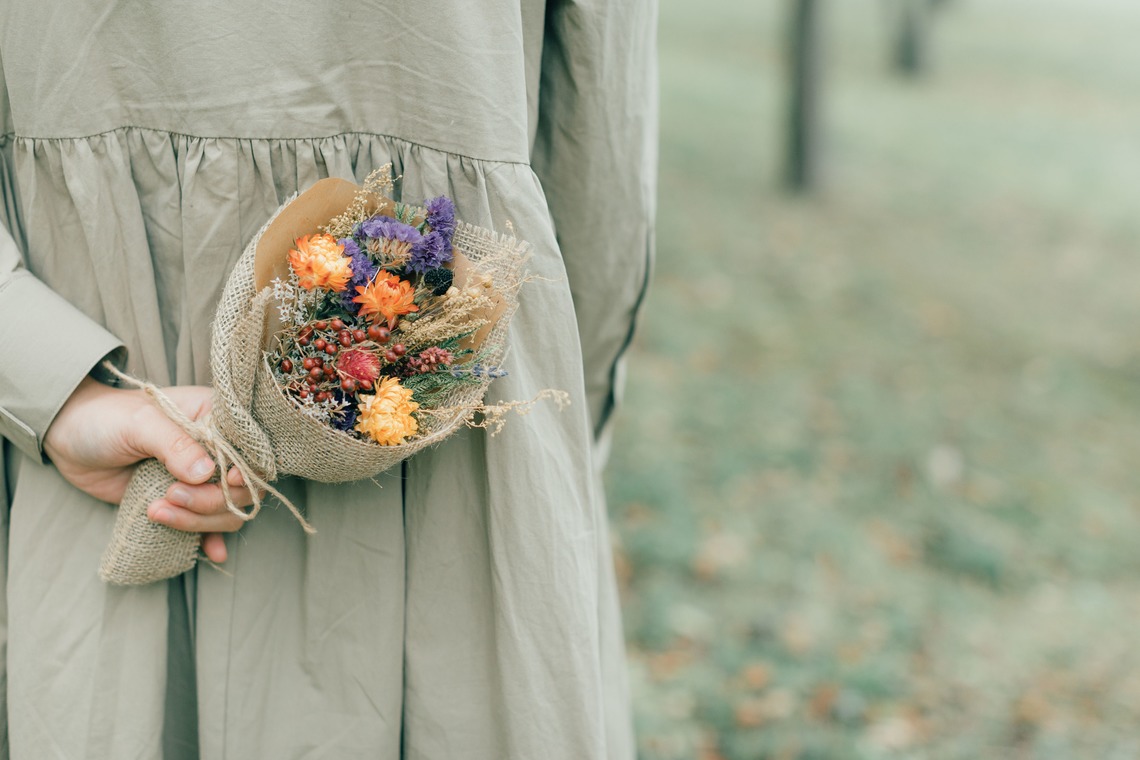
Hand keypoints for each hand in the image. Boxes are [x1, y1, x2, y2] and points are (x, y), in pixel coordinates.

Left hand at [43, 376, 256, 563]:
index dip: (247, 468)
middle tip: (171, 496)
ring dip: (200, 521)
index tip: (228, 481)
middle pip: (242, 487)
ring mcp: (200, 480)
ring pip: (227, 511)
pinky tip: (212, 553)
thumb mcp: (141, 423)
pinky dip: (211, 541)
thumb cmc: (108, 419)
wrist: (72, 438)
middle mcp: (216, 450)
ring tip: (157, 512)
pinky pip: (209, 527)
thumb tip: (205, 474)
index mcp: (215, 419)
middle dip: (211, 500)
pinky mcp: (183, 503)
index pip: (250, 447)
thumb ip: (175, 445)